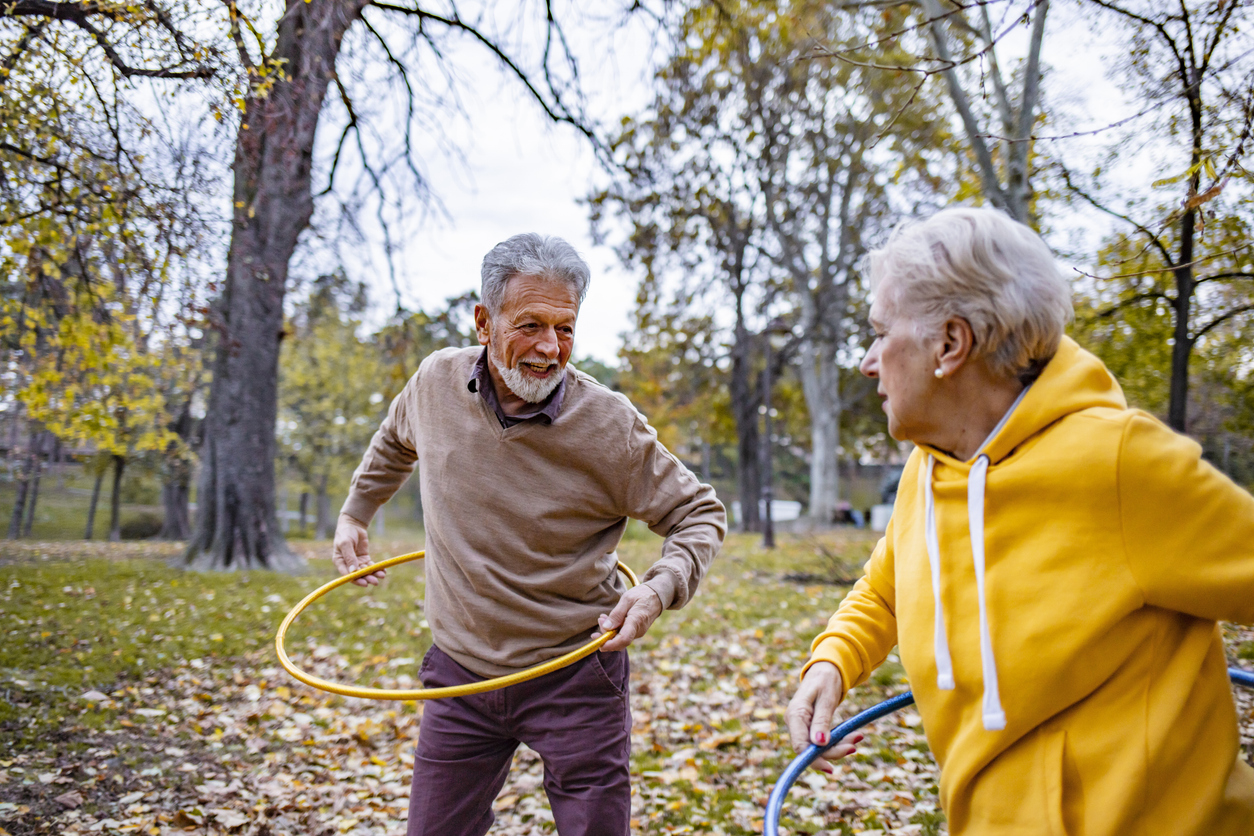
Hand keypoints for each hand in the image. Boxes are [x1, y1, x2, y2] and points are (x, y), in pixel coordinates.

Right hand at [331, 514, 384, 586]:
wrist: (353, 524)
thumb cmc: (346, 533)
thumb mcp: (346, 543)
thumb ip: (349, 557)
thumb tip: (353, 571)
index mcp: (339, 561)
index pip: (347, 574)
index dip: (356, 580)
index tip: (364, 583)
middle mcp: (347, 564)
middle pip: (357, 574)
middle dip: (367, 578)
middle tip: (375, 582)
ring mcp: (356, 561)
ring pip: (365, 571)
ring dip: (373, 574)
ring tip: (381, 576)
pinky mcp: (364, 558)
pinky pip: (370, 565)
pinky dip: (376, 568)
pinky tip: (383, 571)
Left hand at [592, 585, 663, 651]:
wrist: (657, 596)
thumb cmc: (642, 595)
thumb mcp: (627, 598)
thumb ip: (617, 614)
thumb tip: (607, 627)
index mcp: (636, 620)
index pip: (623, 639)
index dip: (610, 644)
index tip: (599, 643)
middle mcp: (638, 630)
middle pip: (619, 642)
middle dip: (606, 636)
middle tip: (599, 620)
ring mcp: (638, 632)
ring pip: (620, 639)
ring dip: (609, 632)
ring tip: (602, 618)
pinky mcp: (636, 632)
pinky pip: (623, 635)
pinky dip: (614, 630)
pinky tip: (609, 620)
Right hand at [785, 661, 860, 775]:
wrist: (826, 669)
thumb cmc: (825, 679)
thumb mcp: (826, 698)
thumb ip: (821, 721)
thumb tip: (819, 744)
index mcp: (794, 715)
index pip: (800, 746)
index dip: (814, 759)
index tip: (831, 768)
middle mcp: (795, 723)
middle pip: (810, 749)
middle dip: (833, 751)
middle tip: (854, 746)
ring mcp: (802, 726)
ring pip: (818, 747)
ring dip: (838, 746)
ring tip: (857, 737)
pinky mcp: (811, 727)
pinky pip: (823, 740)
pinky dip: (838, 740)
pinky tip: (852, 737)